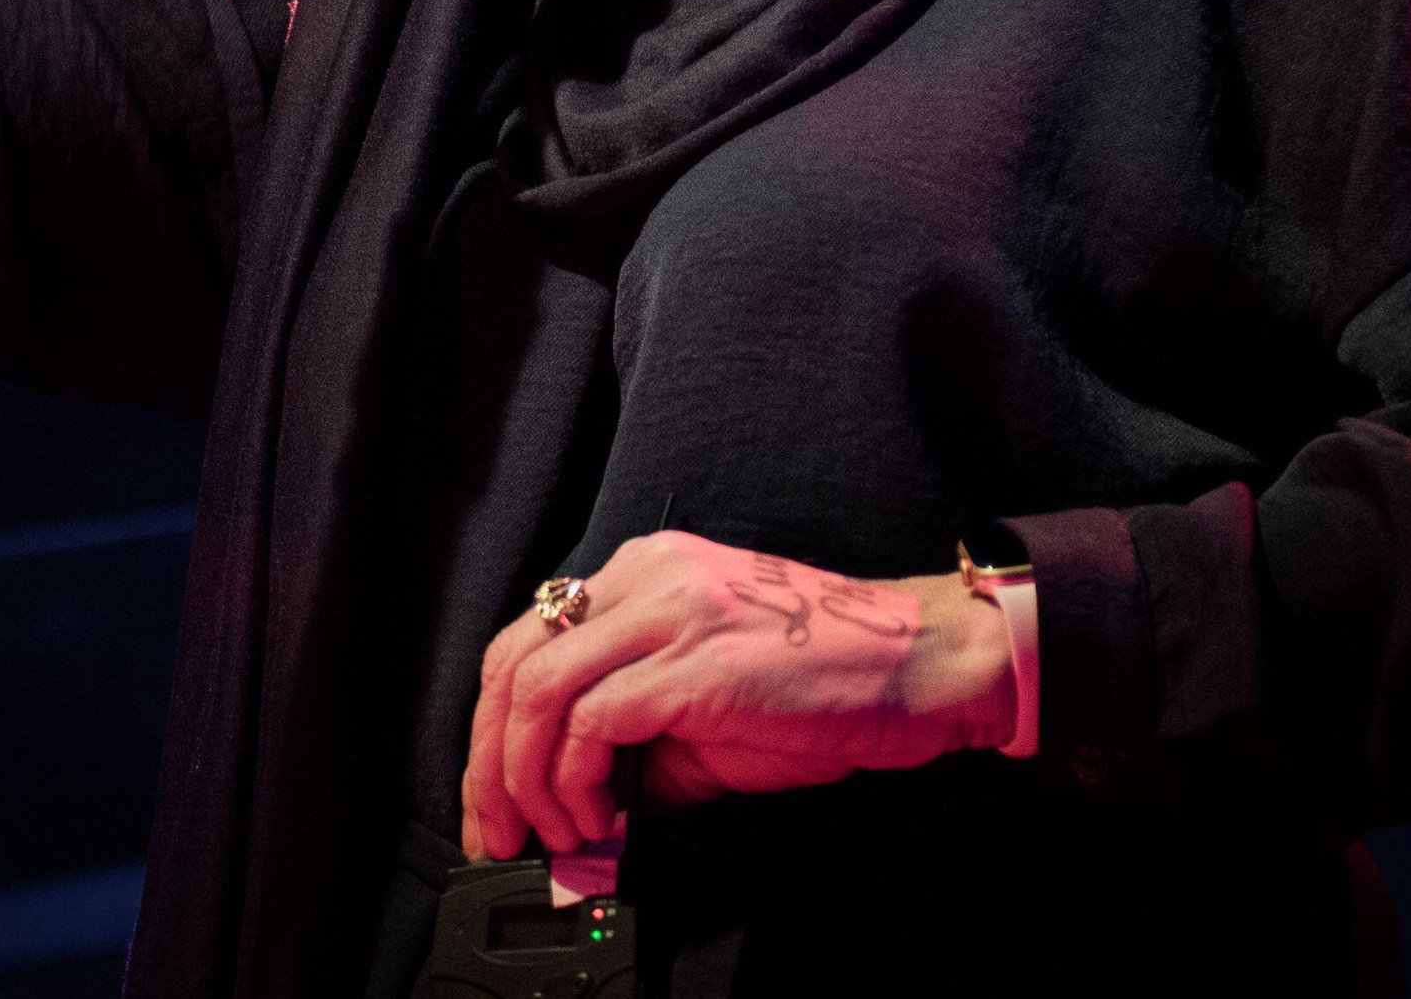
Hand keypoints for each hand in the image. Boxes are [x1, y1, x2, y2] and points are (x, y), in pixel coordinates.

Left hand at [457, 530, 1016, 861]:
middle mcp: (648, 576)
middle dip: (488, 762)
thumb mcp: (710, 697)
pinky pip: (592, 723)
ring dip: (526, 780)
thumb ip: (637, 735)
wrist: (923, 666)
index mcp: (646, 573)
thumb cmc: (828, 684)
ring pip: (537, 690)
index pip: (527, 641)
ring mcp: (671, 612)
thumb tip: (577, 811)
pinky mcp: (697, 663)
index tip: (492, 800)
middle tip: (496, 832)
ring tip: (554, 835)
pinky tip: (601, 818)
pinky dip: (576, 783)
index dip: (491, 728)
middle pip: (513, 662)